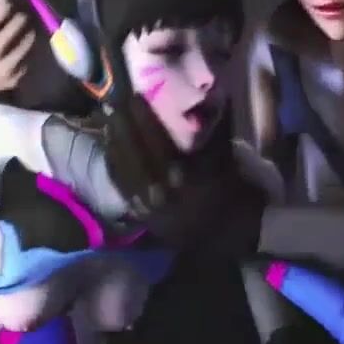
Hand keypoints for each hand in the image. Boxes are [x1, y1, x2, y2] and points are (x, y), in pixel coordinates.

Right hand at [0, 0, 34, 93]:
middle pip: (18, 24)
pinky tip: (20, 46)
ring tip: (24, 28)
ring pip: (27, 41)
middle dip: (20, 15)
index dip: (5, 3)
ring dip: (27, 31)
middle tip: (19, 14)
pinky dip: (27, 51)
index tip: (5, 3)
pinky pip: (28, 59)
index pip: (1, 10)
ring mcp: (3, 68)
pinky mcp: (11, 80)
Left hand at [102, 97, 263, 255]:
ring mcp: (145, 204)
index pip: (154, 138)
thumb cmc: (234, 205)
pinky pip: (120, 186)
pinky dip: (113, 166)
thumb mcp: (229, 166)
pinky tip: (110, 151)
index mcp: (180, 175)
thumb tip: (218, 97)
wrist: (224, 249)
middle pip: (131, 150)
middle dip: (121, 125)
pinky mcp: (140, 215)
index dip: (142, 116)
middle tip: (114, 102)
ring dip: (113, 142)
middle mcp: (157, 189)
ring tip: (109, 120)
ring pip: (121, 167)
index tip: (134, 95)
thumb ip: (219, 133)